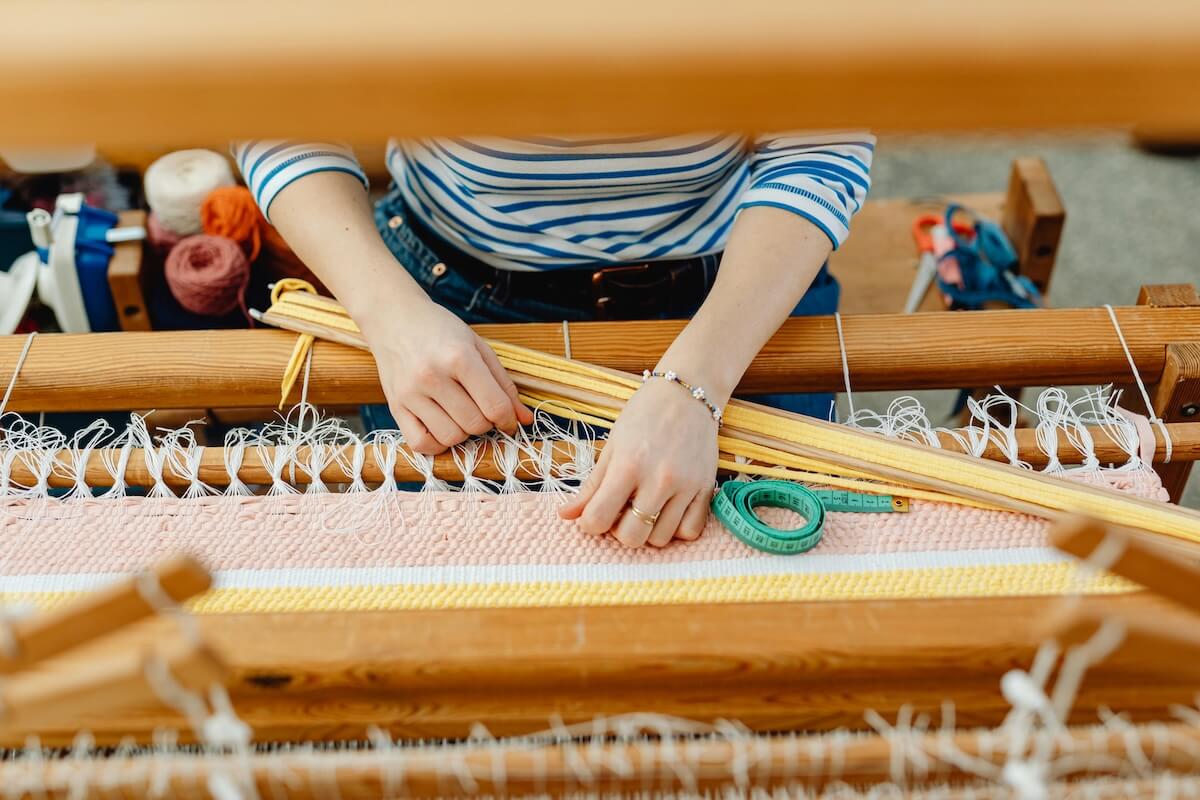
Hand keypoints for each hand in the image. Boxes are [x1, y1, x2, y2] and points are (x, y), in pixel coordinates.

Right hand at [361, 297, 533, 453]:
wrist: (394, 318)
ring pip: (451, 437)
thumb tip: (524, 419)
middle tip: (481, 410)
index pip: (495, 406)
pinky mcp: (395, 406)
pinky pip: (421, 444)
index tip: (508, 420)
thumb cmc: (441, 331)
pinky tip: (442, 427)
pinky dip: (437, 444)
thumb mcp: (478, 347)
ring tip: (461, 415)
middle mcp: (432, 376)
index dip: (508, 419)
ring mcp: (411, 393)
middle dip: (486, 423)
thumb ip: (504, 384)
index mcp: (459, 357)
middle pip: (475, 424)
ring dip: (463, 434)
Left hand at [559, 378, 717, 546]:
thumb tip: (564, 515)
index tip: (594, 514)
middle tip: (622, 510)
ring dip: (648, 530)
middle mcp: (659, 479)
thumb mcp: (612, 445)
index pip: (598, 518)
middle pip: (632, 537)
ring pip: (661, 539)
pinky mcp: (706, 489)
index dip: (590, 523)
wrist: (687, 394)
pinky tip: (668, 510)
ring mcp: (686, 486)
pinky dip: (676, 529)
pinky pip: (690, 531)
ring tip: (645, 507)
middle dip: (620, 530)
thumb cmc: (644, 415)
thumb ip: (591, 484)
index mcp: (628, 465)